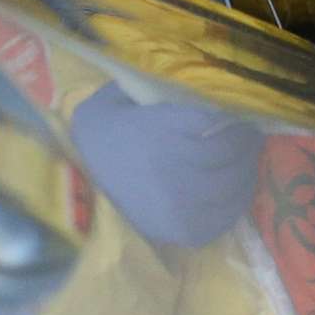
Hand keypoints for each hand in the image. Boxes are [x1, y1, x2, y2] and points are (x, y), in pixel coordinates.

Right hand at [69, 82, 263, 248]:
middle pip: (234, 153)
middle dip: (244, 142)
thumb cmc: (101, 136)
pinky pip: (228, 215)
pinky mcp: (186, 232)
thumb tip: (201, 83)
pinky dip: (236, 199)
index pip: (223, 124)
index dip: (235, 120)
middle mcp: (177, 168)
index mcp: (164, 130)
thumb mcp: (120, 97)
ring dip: (244, 169)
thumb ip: (159, 87)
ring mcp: (184, 205)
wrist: (70, 188)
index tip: (236, 115)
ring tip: (239, 159)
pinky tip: (230, 187)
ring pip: (237, 183)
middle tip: (243, 135)